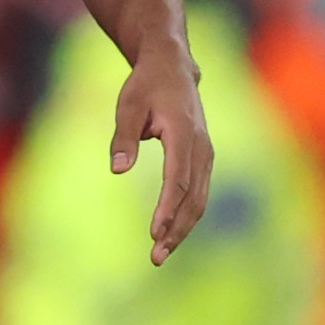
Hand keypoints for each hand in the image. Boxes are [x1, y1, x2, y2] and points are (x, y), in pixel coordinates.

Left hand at [115, 45, 214, 264]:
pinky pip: (199, 193)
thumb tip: (118, 169)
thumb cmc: (145, 86)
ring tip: (160, 253)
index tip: (154, 233)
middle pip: (193, 198)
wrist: (172, 67)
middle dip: (176, 230)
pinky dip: (187, 216)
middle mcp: (202, 147)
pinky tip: (171, 234)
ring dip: (182, 229)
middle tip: (155, 257)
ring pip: (199, 200)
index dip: (167, 209)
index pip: (177, 180)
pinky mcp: (203, 159)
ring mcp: (207, 154)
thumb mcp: (127, 106)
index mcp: (184, 134)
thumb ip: (123, 138)